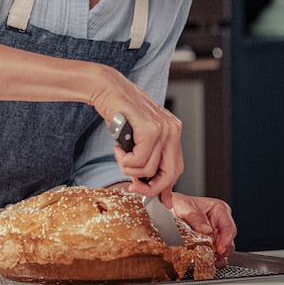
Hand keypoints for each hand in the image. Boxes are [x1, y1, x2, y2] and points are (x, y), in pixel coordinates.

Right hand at [88, 66, 182, 207]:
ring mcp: (163, 129)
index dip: (162, 187)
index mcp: (173, 132)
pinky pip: (138, 160)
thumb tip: (150, 187)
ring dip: (128, 168)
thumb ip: (148, 158)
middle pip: (169, 174)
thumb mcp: (138, 138)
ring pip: (148, 169)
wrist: (107, 90)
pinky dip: (124, 160)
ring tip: (120, 153)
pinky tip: (118, 148)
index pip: (176, 169)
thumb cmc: (120, 113)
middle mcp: (173, 130)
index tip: (150, 194)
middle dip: (149, 187)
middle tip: (133, 186)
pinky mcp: (150, 129)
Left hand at [170, 193, 236, 267]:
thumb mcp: (183, 206)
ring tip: (206, 258)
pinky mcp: (209, 245)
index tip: (219, 249)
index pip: (229, 227)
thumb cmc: (175, 204)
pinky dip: (212, 261)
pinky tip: (205, 261)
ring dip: (217, 257)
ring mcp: (215, 235)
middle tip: (210, 256)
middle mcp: (219, 223)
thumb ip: (195, 216)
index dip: (226, 240)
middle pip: (229, 241)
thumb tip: (207, 230)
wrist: (163, 211)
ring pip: (224, 251)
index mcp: (219, 210)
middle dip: (221, 251)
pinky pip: (216, 256)